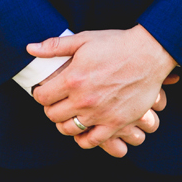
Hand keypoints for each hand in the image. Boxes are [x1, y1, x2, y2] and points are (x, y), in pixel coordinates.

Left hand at [29, 25, 179, 157]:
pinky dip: (83, 138)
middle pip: (52, 115)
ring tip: (71, 113)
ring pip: (67, 129)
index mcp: (73, 79)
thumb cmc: (117, 44)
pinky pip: (90, 141)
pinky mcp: (116, 123)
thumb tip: (30, 48)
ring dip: (65, 122)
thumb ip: (55, 46)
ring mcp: (100, 114)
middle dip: (51, 108)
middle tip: (59, 101)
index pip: (41, 97)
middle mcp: (83, 99)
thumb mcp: (85, 39)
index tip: (47, 90)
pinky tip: (85, 127)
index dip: (40, 93)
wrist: (151, 53)